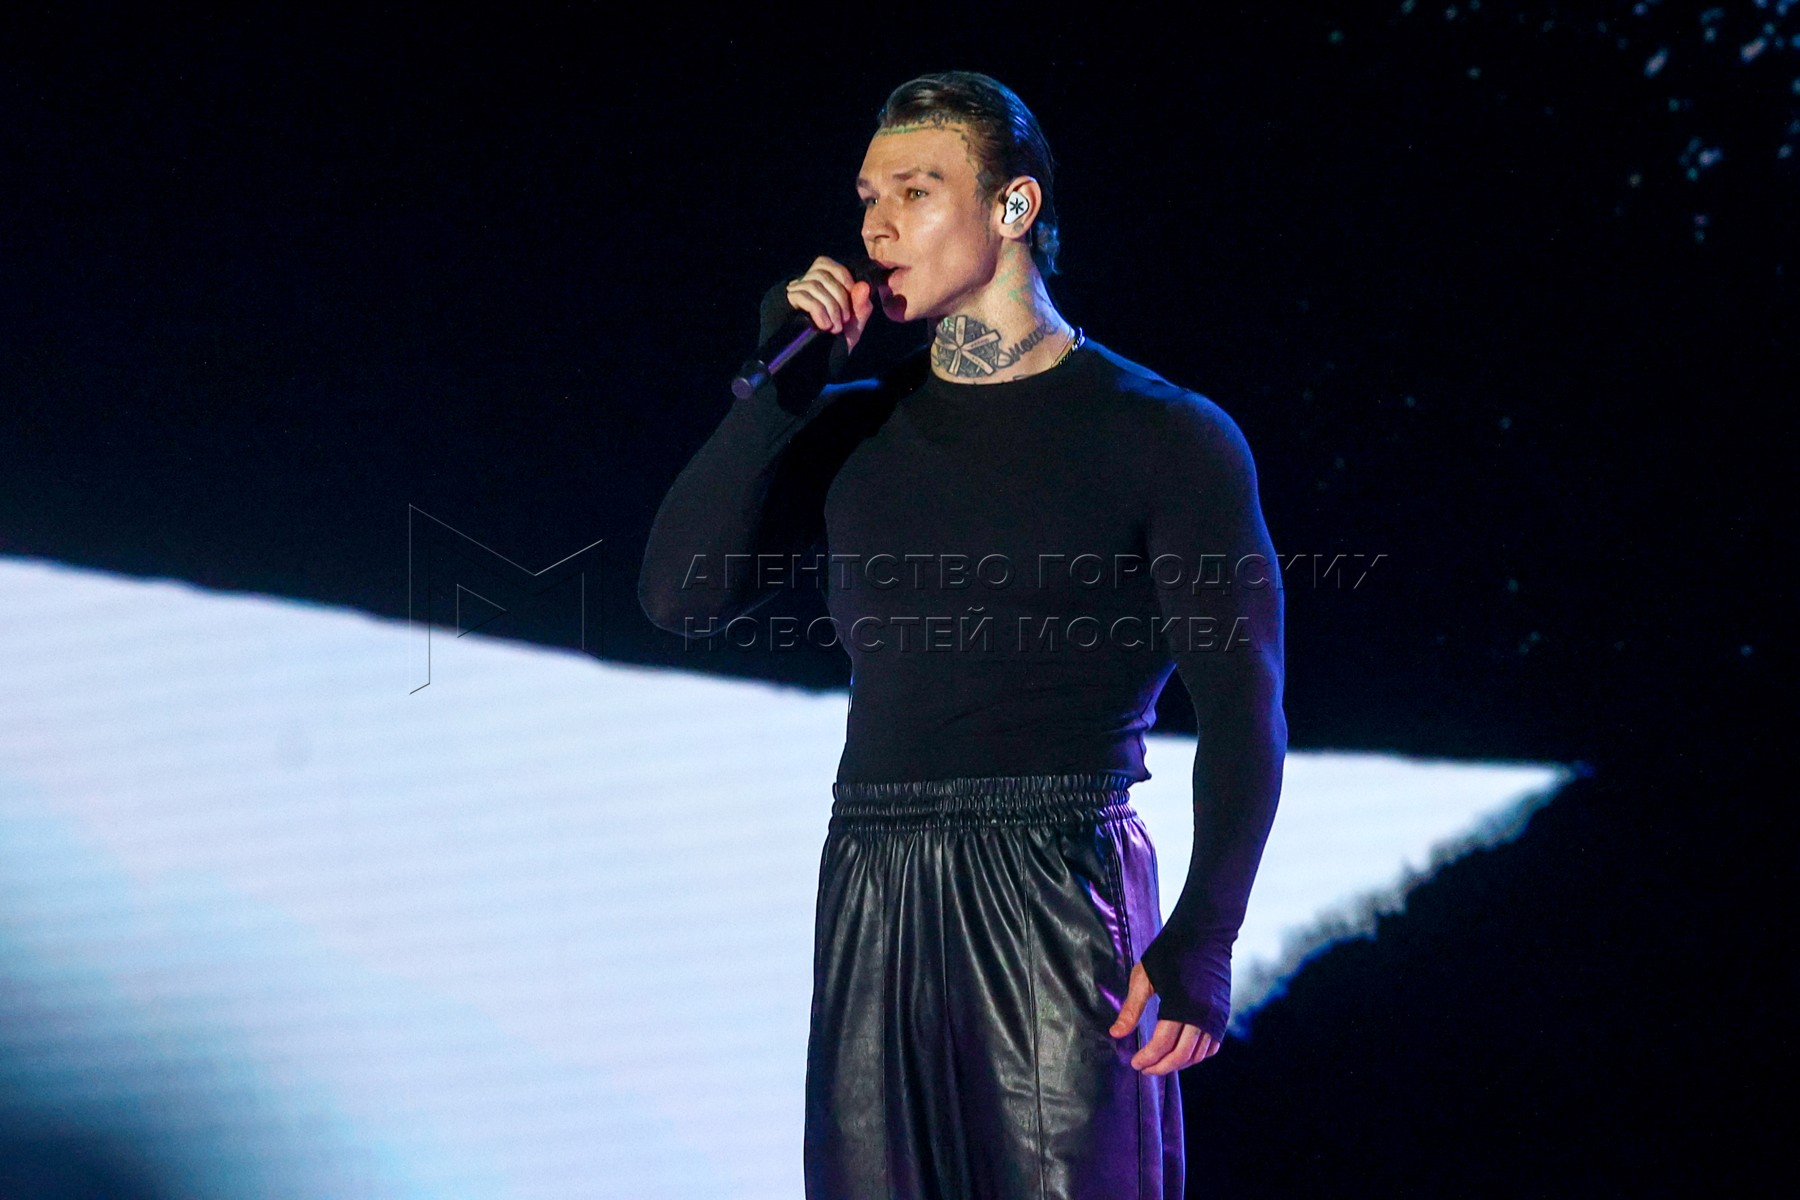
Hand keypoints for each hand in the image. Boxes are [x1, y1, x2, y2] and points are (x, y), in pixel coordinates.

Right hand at [785, 255, 873, 351]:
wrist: (820, 360)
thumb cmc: (838, 337)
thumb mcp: (855, 322)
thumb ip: (862, 304)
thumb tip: (863, 286)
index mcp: (823, 280)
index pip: (831, 265)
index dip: (844, 279)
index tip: (852, 301)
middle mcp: (807, 281)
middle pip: (823, 275)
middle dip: (840, 298)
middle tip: (844, 320)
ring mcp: (795, 291)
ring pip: (814, 285)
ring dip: (831, 307)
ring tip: (835, 327)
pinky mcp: (787, 302)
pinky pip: (803, 297)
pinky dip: (819, 312)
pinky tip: (824, 326)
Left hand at [1109, 960, 1220, 1074]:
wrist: (1205, 933)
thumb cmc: (1169, 951)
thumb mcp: (1144, 977)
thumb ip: (1131, 1009)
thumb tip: (1115, 1035)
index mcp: (1180, 1005)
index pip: (1162, 1045)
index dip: (1147, 1058)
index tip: (1134, 1063)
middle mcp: (1202, 1015)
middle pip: (1181, 1056)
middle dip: (1161, 1067)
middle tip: (1144, 1068)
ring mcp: (1216, 1016)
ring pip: (1198, 1055)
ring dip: (1178, 1063)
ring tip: (1159, 1062)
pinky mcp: (1223, 1014)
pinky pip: (1211, 1046)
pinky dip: (1196, 1055)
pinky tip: (1180, 1053)